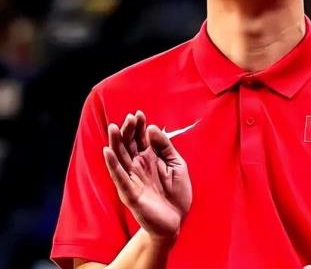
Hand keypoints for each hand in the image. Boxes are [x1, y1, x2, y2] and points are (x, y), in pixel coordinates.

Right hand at [103, 111, 192, 241]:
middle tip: (130, 118)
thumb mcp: (177, 165)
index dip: (139, 126)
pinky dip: (113, 164)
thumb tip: (152, 128)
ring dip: (116, 143)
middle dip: (129, 131)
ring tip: (114, 128)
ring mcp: (133, 179)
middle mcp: (138, 167)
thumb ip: (165, 147)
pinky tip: (108, 151)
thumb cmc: (176, 194)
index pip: (140, 138)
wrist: (176, 222)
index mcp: (150, 159)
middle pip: (129, 145)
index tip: (139, 114)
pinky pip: (119, 177)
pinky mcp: (130, 193)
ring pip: (120, 158)